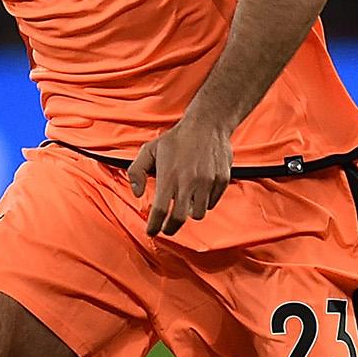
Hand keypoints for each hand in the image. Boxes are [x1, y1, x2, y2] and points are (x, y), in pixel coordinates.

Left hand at [127, 115, 232, 236]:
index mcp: (169, 176)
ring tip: (184, 203)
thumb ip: (136, 172)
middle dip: (171, 228)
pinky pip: (212, 203)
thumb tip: (137, 194)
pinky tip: (198, 191)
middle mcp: (189, 182)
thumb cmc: (176, 139)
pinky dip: (204, 202)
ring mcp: (207, 182)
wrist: (207, 124)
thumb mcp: (148, 150)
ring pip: (198, 214)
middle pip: (179, 219)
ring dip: (189, 213)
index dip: (154, 226)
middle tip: (166, 229)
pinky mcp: (221, 181)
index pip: (160, 211)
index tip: (151, 232)